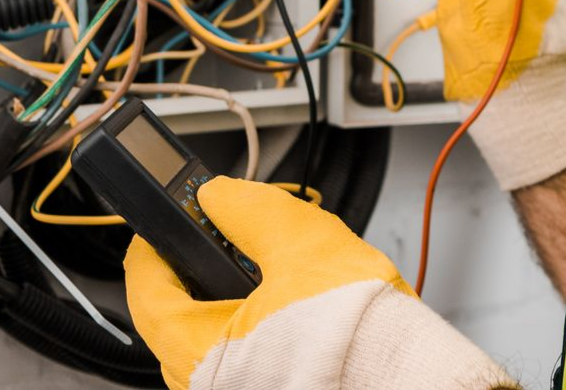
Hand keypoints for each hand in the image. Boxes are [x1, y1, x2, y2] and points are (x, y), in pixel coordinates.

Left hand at [124, 177, 514, 389]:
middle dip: (202, 264)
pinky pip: (249, 357)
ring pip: (217, 336)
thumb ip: (247, 210)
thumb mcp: (299, 241)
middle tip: (226, 231)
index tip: (167, 217)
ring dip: (237, 295)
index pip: (145, 289)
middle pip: (179, 313)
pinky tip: (296, 303)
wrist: (420, 382)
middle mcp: (209, 385)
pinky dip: (262, 325)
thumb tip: (217, 194)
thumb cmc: (361, 335)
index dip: (153, 242)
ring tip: (275, 265)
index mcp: (197, 352)